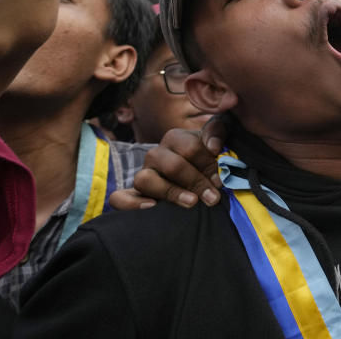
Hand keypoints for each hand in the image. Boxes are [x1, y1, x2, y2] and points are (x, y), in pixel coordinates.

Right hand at [109, 119, 227, 209]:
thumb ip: (217, 133)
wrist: (195, 180)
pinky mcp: (134, 194)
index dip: (208, 164)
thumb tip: (213, 147)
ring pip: (146, 180)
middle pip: (173, 166)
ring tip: (191, 202)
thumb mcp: (216, 142)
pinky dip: (131, 203)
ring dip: (170, 192)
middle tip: (213, 198)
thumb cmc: (208, 160)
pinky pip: (120, 198)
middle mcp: (156, 154)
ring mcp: (143, 174)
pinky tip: (151, 207)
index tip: (221, 180)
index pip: (190, 148)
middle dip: (196, 181)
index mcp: (175, 138)